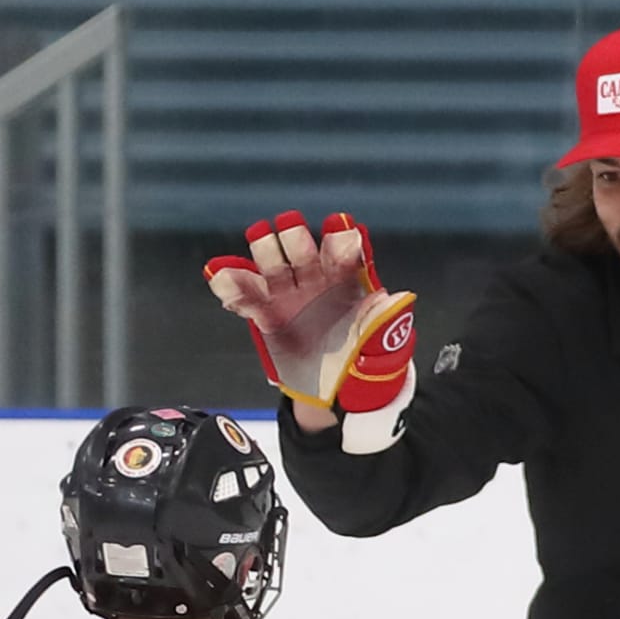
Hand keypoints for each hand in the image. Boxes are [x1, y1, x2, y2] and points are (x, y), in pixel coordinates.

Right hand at [204, 211, 419, 415]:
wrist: (339, 392)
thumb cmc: (364, 361)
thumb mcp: (382, 346)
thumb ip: (385, 320)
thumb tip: (398, 299)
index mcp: (347, 283)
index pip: (344, 257)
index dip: (341, 242)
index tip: (339, 227)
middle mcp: (316, 282)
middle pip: (303, 254)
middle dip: (297, 239)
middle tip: (291, 227)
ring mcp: (289, 296)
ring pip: (273, 268)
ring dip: (266, 252)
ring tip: (261, 236)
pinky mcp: (267, 316)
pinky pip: (248, 299)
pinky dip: (233, 286)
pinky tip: (221, 273)